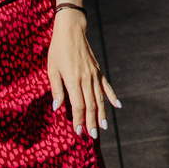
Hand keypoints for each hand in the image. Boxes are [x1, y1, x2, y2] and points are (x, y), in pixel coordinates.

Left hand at [48, 9, 118, 137]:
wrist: (71, 31)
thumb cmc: (57, 50)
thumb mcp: (52, 69)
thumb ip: (57, 89)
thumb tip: (57, 107)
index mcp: (73, 80)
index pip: (78, 105)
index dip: (79, 119)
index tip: (78, 132)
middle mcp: (86, 79)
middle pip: (91, 105)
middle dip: (91, 121)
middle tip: (92, 136)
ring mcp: (94, 75)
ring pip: (100, 98)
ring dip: (102, 114)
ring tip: (103, 127)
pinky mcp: (98, 70)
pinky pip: (106, 86)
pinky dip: (112, 96)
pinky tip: (117, 106)